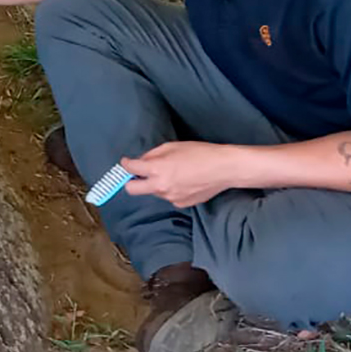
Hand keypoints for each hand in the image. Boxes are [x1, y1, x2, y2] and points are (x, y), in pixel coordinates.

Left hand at [122, 142, 240, 207]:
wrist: (224, 169)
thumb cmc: (200, 153)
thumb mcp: (172, 146)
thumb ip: (153, 155)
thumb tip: (142, 161)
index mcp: (157, 169)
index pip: (131, 169)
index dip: (126, 164)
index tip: (126, 162)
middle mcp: (161, 186)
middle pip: (132, 190)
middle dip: (130, 182)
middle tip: (137, 174)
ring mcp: (171, 198)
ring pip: (153, 192)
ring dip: (155, 184)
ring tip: (173, 173)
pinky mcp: (181, 204)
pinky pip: (168, 196)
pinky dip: (170, 189)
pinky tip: (184, 181)